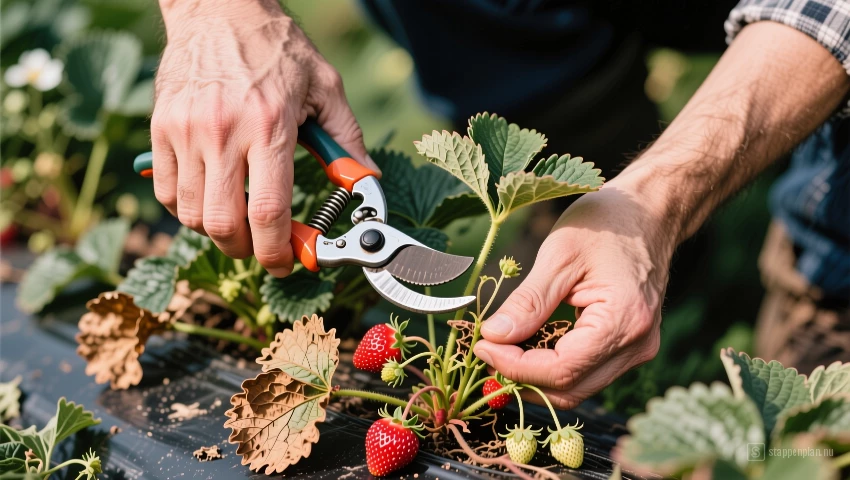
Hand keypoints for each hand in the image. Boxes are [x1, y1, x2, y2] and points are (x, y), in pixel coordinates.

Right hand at [152, 0, 378, 276]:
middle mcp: (223, 131)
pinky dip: (187, 209)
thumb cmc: (277, 49)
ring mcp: (185, 131)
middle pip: (224, 224)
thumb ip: (347, 140)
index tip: (287, 263)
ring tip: (238, 218)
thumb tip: (366, 181)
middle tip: (263, 246)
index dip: (279, 250)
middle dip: (247, 250)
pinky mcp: (160, 128)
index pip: (268, 212)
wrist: (219, 9)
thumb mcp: (325, 87)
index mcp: (269, 125)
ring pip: (192, 215)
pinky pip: (166, 193)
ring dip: (218, 231)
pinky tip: (211, 197)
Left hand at [473, 175, 675, 408]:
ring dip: (535, 376)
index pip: (562, 369)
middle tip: (486, 350)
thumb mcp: (559, 255)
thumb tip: (493, 336)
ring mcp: (638, 350)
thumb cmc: (605, 224)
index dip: (516, 366)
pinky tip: (528, 344)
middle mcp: (637, 345)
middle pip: (570, 389)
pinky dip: (553, 365)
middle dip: (522, 377)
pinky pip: (586, 372)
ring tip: (502, 347)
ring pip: (577, 387)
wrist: (648, 213)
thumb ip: (528, 302)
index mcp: (624, 321)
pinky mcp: (630, 347)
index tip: (482, 346)